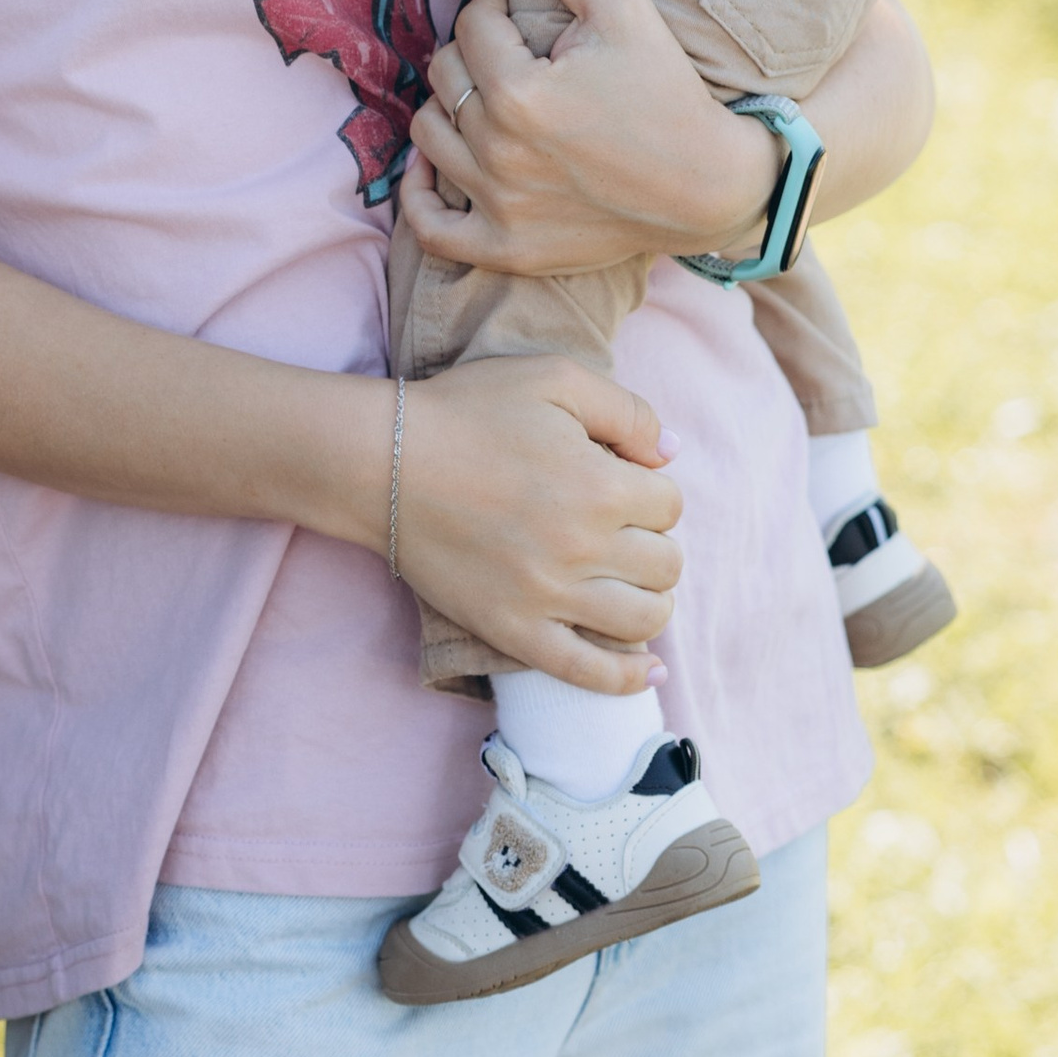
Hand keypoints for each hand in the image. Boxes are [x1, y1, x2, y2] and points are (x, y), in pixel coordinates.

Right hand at [394, 351, 681, 691]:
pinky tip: (648, 669)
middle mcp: (583, 548)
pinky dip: (627, 677)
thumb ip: (628, 412)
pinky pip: (588, 674)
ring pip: (643, 619)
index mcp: (600, 485)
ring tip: (626, 580)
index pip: (669, 505)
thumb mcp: (554, 379)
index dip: (651, 490)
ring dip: (650, 599)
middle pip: (666, 564)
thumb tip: (672, 454)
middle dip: (653, 542)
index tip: (622, 483)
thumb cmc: (468, 411)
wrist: (384, 461)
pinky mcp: (514, 631)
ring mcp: (548, 597)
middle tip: (620, 528)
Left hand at [399, 0, 775, 279]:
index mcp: (520, 93)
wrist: (707, 187)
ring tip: (482, 94)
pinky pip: (432, 228)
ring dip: (447, 104)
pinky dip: (419, 195)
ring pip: (428, 135)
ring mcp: (499, 206)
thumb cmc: (667, 93)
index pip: (472, 25)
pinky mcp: (507, 248)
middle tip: (509, 48)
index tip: (518, 8)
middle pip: (444, 75)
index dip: (493, 3)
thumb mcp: (629, 8)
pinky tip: (431, 165)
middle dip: (472, 49)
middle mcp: (499, 152)